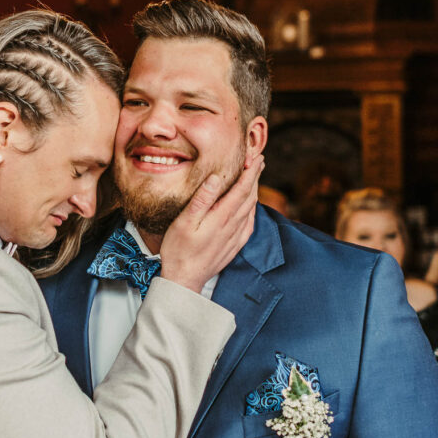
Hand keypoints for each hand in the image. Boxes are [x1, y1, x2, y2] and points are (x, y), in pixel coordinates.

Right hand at [159, 155, 263, 292]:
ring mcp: (236, 237)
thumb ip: (202, 199)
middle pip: (250, 196)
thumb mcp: (184, 223)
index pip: (242, 189)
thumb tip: (216, 178)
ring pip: (251, 208)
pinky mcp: (234, 245)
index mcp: (222, 218)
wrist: (185, 280)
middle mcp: (233, 226)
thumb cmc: (179, 251)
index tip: (255, 156)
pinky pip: (249, 222)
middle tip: (257, 160)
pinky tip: (250, 206)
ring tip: (255, 177)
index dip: (250, 172)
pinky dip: (252, 208)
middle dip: (255, 176)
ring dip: (254, 190)